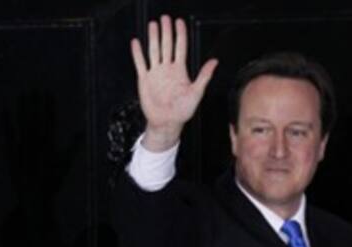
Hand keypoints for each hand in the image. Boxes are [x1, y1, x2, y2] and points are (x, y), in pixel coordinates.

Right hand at [131, 15, 218, 151]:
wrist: (167, 122)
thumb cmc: (183, 111)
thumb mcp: (197, 93)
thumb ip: (204, 76)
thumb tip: (214, 62)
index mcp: (180, 71)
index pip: (180, 47)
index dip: (180, 34)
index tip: (179, 22)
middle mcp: (167, 69)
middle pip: (167, 45)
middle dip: (166, 31)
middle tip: (165, 18)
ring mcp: (156, 73)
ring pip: (154, 50)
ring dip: (153, 38)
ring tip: (152, 25)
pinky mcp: (145, 80)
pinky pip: (140, 63)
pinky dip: (137, 53)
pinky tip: (136, 43)